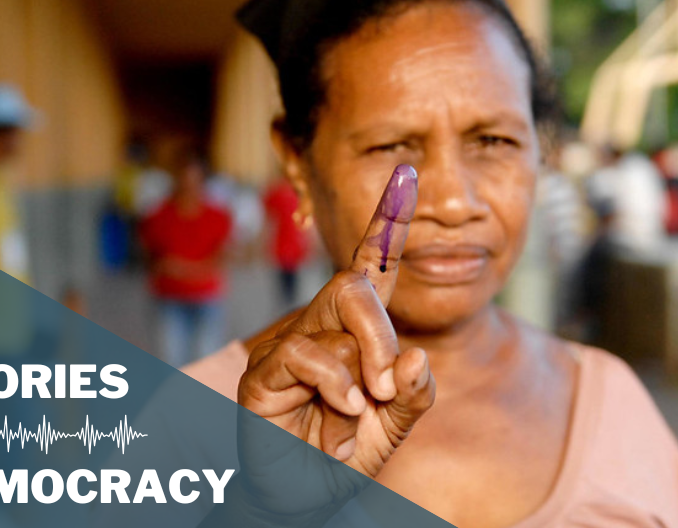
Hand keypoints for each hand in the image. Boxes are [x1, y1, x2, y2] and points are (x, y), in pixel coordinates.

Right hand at [235, 164, 433, 510]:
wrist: (305, 499)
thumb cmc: (347, 454)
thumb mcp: (397, 424)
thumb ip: (414, 391)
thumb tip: (415, 357)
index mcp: (353, 334)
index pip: (371, 271)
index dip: (386, 226)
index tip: (404, 181)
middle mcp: (320, 329)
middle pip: (353, 285)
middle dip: (381, 332)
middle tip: (387, 383)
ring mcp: (287, 348)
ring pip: (336, 320)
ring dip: (363, 368)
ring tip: (359, 414)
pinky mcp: (262, 373)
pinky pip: (306, 354)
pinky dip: (335, 387)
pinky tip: (342, 418)